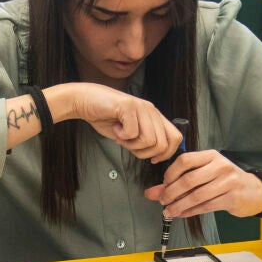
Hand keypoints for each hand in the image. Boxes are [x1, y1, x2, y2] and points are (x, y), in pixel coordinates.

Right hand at [63, 84, 182, 163]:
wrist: (85, 102)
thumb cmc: (107, 118)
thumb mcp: (131, 132)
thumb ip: (146, 140)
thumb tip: (158, 156)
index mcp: (155, 116)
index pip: (175, 138)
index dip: (166, 154)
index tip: (151, 159)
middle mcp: (151, 110)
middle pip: (162, 145)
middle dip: (144, 153)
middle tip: (129, 145)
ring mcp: (141, 107)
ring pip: (149, 141)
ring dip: (132, 145)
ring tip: (121, 136)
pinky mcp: (128, 106)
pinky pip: (132, 133)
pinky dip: (121, 136)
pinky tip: (115, 128)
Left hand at [144, 151, 261, 217]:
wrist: (253, 191)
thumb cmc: (225, 181)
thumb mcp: (204, 175)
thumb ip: (178, 181)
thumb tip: (152, 192)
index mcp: (211, 156)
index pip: (184, 160)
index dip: (170, 173)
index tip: (163, 184)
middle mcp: (220, 166)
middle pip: (188, 179)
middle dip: (171, 193)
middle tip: (163, 201)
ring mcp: (227, 182)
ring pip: (196, 196)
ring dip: (179, 206)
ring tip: (169, 211)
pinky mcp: (231, 198)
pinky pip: (205, 206)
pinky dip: (191, 211)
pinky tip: (182, 214)